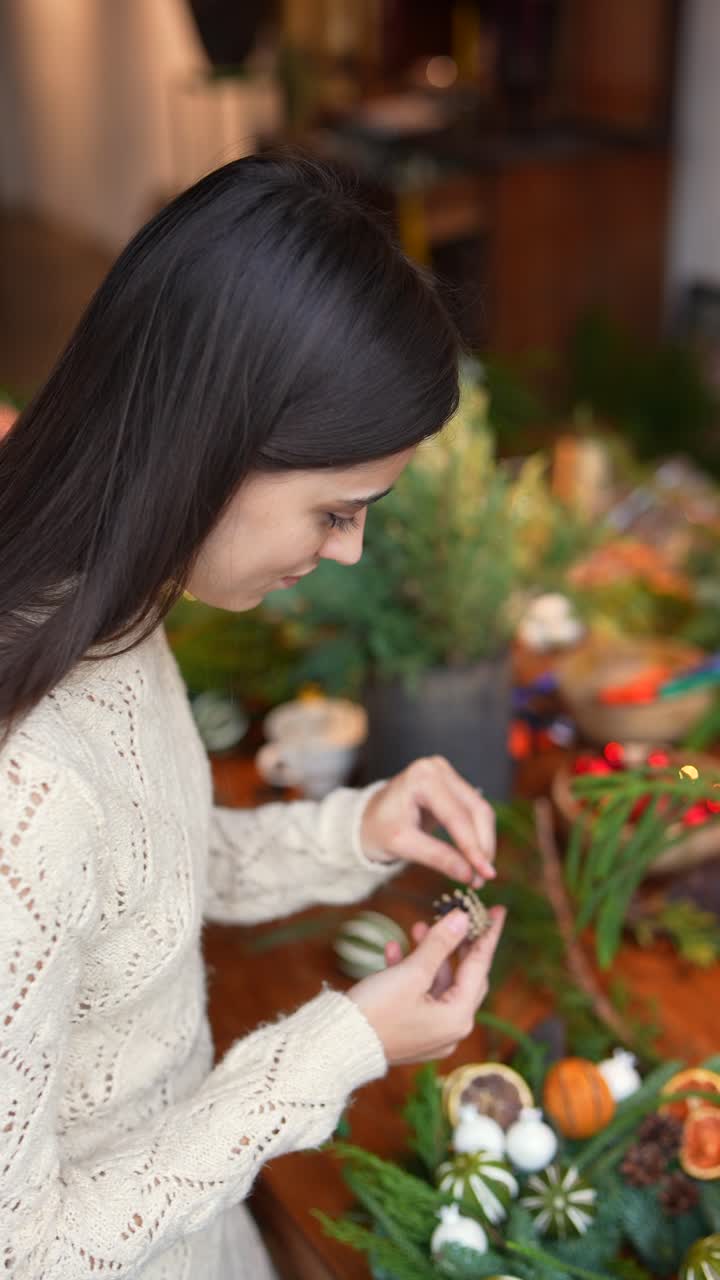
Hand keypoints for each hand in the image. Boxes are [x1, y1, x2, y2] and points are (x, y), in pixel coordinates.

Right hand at [348, 906, 504, 1064]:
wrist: (337, 1045)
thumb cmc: (378, 1010)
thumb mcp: (412, 972)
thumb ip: (440, 944)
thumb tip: (462, 918)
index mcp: (458, 1017)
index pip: (480, 966)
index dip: (488, 935)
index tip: (498, 910)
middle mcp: (451, 1029)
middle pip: (463, 976)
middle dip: (456, 944)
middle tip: (458, 916)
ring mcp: (431, 1033)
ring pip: (438, 984)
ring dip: (429, 955)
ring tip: (418, 926)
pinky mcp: (412, 1032)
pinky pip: (420, 997)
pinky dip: (411, 974)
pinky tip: (394, 949)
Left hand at [360, 756, 495, 884]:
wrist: (366, 819)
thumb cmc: (377, 829)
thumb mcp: (402, 845)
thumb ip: (437, 858)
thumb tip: (470, 875)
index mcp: (421, 777)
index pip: (456, 816)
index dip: (473, 847)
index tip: (486, 874)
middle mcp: (438, 768)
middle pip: (475, 810)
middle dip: (482, 846)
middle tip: (484, 878)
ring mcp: (446, 774)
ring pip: (480, 810)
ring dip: (484, 842)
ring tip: (480, 873)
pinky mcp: (452, 785)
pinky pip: (474, 810)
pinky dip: (477, 835)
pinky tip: (476, 857)